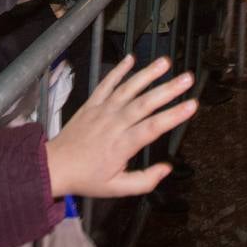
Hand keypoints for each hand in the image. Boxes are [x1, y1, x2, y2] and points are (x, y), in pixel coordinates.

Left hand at [45, 55, 196, 197]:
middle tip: (187, 78)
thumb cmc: (87, 178)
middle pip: (144, 103)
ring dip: (147, 74)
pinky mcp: (92, 103)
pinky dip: (118, 70)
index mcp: (122, 145)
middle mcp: (114, 124)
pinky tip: (131, 59)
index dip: (173, 116)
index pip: (153, 128)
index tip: (192, 105)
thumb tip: (166, 169)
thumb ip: (144, 180)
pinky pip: (106, 84)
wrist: (54, 165)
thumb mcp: (117, 188)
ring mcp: (102, 110)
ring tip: (165, 62)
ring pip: (127, 89)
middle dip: (168, 89)